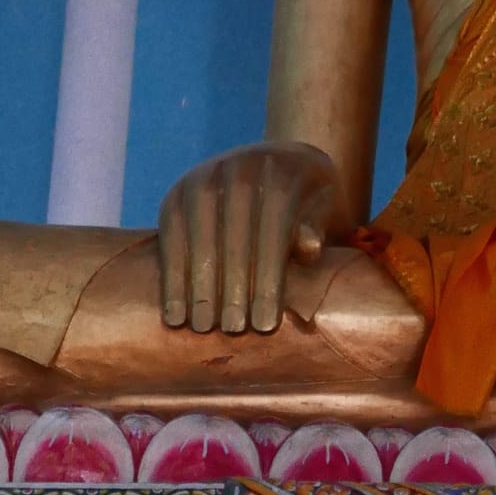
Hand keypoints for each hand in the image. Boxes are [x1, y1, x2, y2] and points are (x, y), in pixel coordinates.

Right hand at [157, 144, 344, 333]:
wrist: (279, 164)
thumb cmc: (309, 202)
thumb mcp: (324, 210)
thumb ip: (317, 227)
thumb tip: (308, 248)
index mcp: (282, 172)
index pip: (273, 230)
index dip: (269, 279)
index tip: (266, 323)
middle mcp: (239, 169)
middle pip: (233, 234)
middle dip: (232, 286)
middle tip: (233, 330)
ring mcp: (204, 177)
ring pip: (198, 235)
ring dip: (198, 284)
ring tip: (202, 326)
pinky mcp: (178, 192)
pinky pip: (171, 236)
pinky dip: (172, 276)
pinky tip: (175, 311)